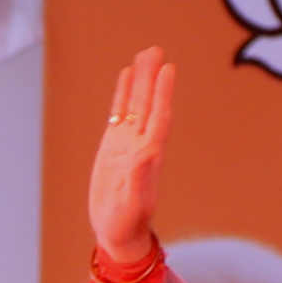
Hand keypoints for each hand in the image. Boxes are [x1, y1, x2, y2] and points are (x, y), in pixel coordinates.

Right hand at [90, 46, 173, 262]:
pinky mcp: (113, 146)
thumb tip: (148, 151)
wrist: (117, 234)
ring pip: (134, 105)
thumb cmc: (125, 224)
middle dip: (152, 78)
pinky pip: (119, 114)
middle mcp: (140, 145)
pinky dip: (122, 94)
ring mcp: (127, 144)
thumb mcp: (131, 203)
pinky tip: (126, 75)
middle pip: (148, 105)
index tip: (168, 69)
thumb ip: (139, 178)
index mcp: (148, 157)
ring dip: (140, 80)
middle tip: (156, 49)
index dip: (163, 94)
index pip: (158, 118)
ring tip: (145, 53)